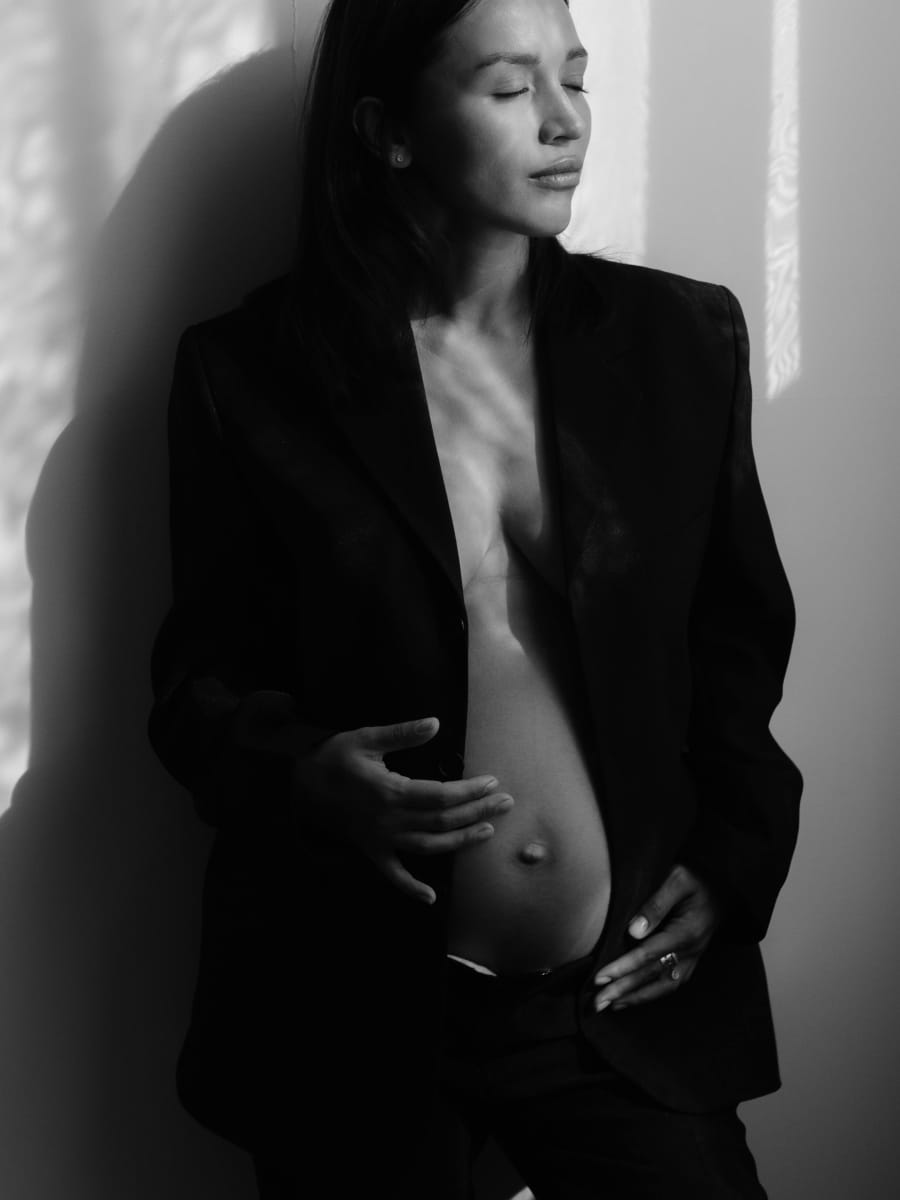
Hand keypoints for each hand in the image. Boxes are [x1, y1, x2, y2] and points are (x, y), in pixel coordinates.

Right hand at [292, 716, 512, 905]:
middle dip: (478, 813)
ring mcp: (381, 839)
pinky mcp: (371, 851)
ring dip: (461, 842)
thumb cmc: (334, 757)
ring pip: (428, 846)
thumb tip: (435, 723)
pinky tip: (431, 898)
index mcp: (390, 791)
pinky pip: (393, 875)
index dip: (469, 791)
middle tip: (505, 803)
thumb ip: (402, 733)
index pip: (441, 796)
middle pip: (442, 821)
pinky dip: (411, 888)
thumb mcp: (366, 738)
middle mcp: (389, 820)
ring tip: (488, 832)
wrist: (299, 784)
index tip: (492, 782)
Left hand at [592, 864, 723, 1011]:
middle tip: (597, 1002)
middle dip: (623, 989)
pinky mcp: (690, 962)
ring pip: (663, 986)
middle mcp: (691, 951)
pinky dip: (650, 994)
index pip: (650, 954)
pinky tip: (631, 998)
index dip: (624, 967)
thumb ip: (656, 904)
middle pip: (653, 975)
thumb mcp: (677, 879)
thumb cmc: (695, 880)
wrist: (723, 888)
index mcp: (687, 932)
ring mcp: (692, 959)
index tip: (600, 977)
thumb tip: (633, 931)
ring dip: (635, 998)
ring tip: (610, 1004)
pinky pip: (670, 984)